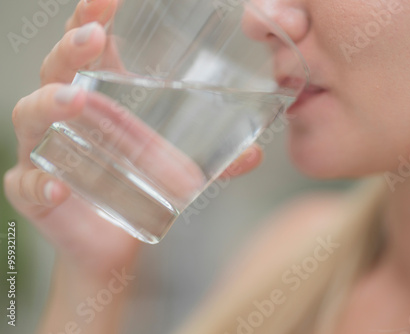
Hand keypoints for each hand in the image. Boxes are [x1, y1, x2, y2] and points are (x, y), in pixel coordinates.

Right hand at [4, 0, 261, 277]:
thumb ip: (215, 160)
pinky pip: (26, 184)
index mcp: (98, 100)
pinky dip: (37, 185)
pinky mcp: (36, 194)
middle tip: (93, 38)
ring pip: (31, 116)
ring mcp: (44, 152)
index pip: (87, 50)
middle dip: (70, 49)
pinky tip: (56, 189)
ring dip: (50, 104)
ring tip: (74, 100)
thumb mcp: (177, 168)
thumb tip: (256, 153)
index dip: (89, 19)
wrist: (115, 243)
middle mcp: (65, 118)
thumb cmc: (138, 188)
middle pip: (56, 70)